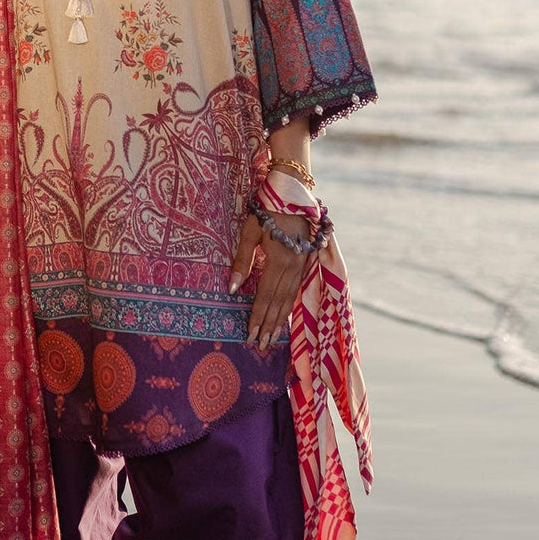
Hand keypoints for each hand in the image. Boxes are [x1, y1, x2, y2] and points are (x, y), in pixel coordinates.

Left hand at [228, 211, 309, 349]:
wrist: (292, 194)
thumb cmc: (266, 210)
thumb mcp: (249, 232)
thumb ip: (241, 261)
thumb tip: (232, 289)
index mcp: (278, 259)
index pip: (265, 296)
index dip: (258, 317)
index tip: (250, 335)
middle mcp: (293, 266)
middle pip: (279, 302)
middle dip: (269, 325)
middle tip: (261, 345)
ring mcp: (302, 264)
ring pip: (290, 298)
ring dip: (281, 319)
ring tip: (273, 338)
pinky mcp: (306, 261)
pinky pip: (297, 289)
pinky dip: (290, 305)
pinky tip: (285, 316)